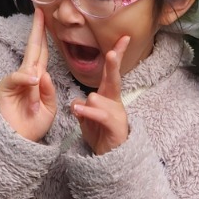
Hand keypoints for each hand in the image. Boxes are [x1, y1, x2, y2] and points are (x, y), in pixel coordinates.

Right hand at [0, 7, 57, 142]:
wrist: (15, 143)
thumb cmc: (32, 126)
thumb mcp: (48, 109)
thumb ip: (48, 91)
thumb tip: (42, 74)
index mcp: (38, 79)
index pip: (43, 52)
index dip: (45, 35)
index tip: (46, 17)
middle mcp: (27, 76)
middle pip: (33, 48)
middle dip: (37, 29)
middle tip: (40, 10)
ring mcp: (15, 80)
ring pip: (31, 69)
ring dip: (36, 85)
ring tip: (34, 108)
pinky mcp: (5, 87)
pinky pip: (17, 78)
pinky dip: (25, 80)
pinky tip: (31, 82)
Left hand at [72, 35, 130, 155]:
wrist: (109, 160)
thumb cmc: (99, 134)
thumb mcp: (87, 117)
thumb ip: (81, 106)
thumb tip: (76, 102)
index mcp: (108, 96)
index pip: (111, 72)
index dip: (117, 54)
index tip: (123, 38)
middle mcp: (115, 101)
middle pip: (114, 78)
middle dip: (113, 65)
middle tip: (112, 52)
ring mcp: (117, 114)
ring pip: (97, 97)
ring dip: (86, 105)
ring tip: (83, 114)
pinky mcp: (116, 127)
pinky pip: (100, 114)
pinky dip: (89, 112)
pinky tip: (80, 110)